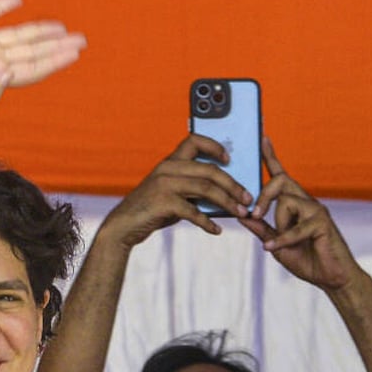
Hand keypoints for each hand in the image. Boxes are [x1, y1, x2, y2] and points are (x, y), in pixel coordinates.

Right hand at [0, 0, 86, 115]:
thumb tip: (10, 76)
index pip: (32, 68)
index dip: (54, 60)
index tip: (75, 53)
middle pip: (31, 51)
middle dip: (56, 46)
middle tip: (81, 40)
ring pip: (15, 35)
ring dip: (38, 30)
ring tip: (60, 27)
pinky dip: (0, 6)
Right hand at [100, 134, 252, 248]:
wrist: (123, 225)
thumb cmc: (151, 209)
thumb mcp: (170, 192)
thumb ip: (191, 189)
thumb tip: (225, 195)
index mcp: (170, 162)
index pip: (194, 141)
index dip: (215, 146)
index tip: (229, 159)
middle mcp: (167, 168)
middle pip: (210, 170)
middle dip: (233, 184)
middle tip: (247, 198)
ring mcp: (164, 184)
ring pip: (207, 188)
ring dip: (227, 202)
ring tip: (240, 213)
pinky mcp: (163, 202)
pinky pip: (193, 211)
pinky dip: (207, 222)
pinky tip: (216, 230)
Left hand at [239, 138, 363, 290]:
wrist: (331, 278)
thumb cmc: (306, 259)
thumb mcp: (275, 244)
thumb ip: (261, 229)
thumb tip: (242, 214)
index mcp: (294, 204)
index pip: (280, 176)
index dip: (271, 157)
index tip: (262, 138)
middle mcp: (306, 202)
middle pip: (281, 182)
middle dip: (264, 196)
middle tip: (254, 214)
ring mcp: (316, 210)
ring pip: (287, 202)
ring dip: (278, 224)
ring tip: (278, 242)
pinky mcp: (323, 223)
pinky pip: (296, 227)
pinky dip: (282, 240)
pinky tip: (271, 249)